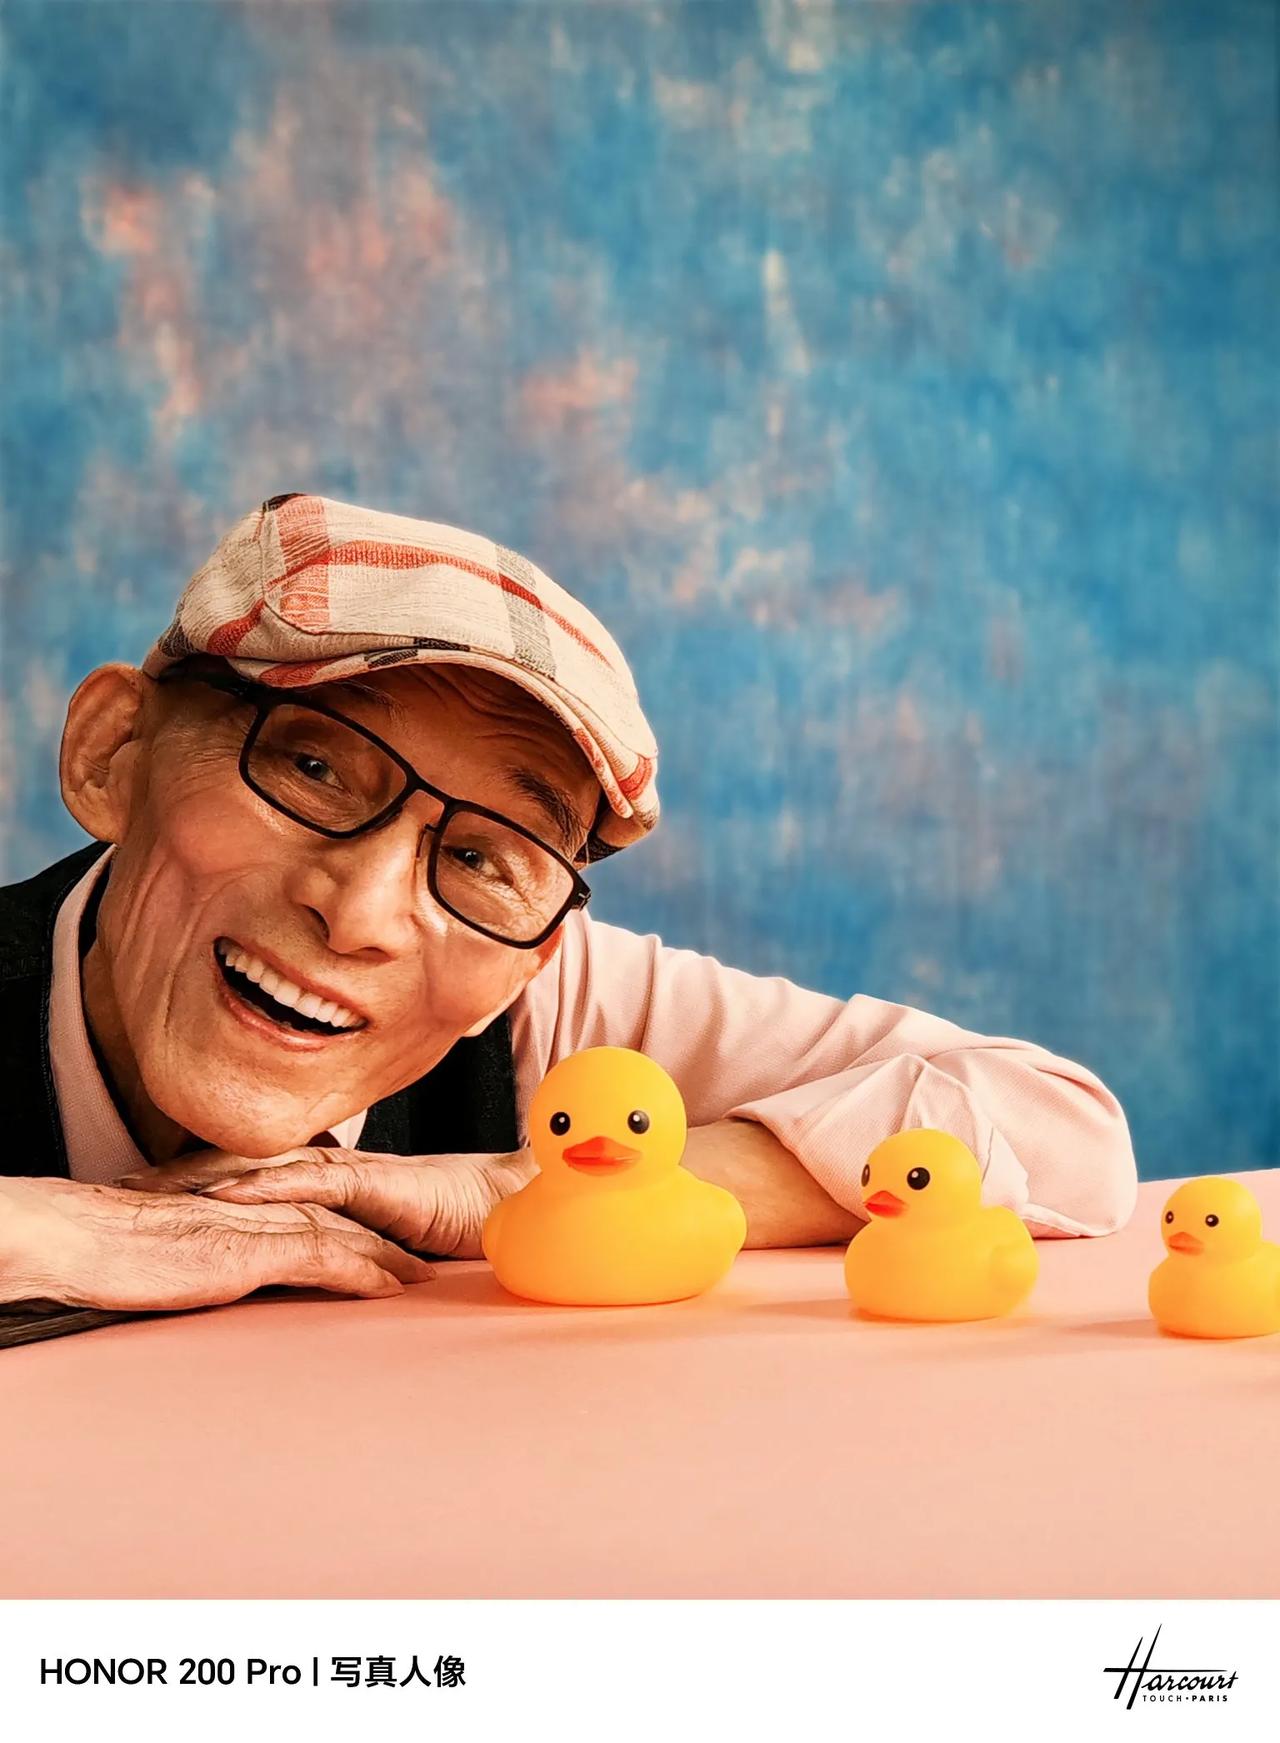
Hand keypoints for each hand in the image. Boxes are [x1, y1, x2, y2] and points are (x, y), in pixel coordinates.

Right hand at [0, 1176, 433, 1311]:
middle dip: (383, 1238)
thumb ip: (205, 1251)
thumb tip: (215, 1269)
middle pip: (338, 1218)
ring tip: (422, 1277)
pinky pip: (322, 1259)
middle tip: (422, 1258)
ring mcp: (258, 1224)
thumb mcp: (173, 1247)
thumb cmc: (113, 1247)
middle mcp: (258, 1206)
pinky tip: (390, 1288)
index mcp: (241, 1203)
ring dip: (386, 1257)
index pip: (309, 1209)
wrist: (81, 1236)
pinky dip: (361, 1271)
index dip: (350, 1225)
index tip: (385, 1244)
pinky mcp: (252, 1249)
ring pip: (342, 1235)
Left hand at [118, 1145, 538, 1258]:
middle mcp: (324, 1172)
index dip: (187, 1187)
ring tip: (152, 1192)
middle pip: (235, 1169)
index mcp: (318, 1185)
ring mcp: (345, 1174)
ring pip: (261, 1170)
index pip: (242, 1179)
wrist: (504, 1206)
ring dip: (205, 1179)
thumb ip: (333, 1252)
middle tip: (118, 1192)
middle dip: (175, 1179)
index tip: (133, 1200)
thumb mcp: (370, 1246)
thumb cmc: (447, 1227)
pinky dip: (262, 1187)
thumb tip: (293, 1276)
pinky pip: (307, 1182)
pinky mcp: (370, 1183)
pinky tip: (222, 1196)